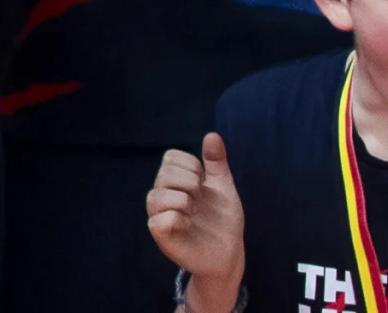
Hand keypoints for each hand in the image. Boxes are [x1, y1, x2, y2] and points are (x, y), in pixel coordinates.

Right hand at [145, 135, 245, 304]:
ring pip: (159, 196)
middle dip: (191, 184)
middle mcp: (162, 193)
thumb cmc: (222, 220)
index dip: (193, 167)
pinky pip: (161, 219)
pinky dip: (179, 220)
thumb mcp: (223, 188)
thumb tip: (212, 134)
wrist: (229, 253)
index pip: (171, 157)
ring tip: (195, 214)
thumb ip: (216, 162)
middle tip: (200, 201)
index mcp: (175, 180)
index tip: (205, 183)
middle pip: (165, 174)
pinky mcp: (160, 234)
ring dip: (185, 203)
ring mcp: (159, 214)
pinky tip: (189, 226)